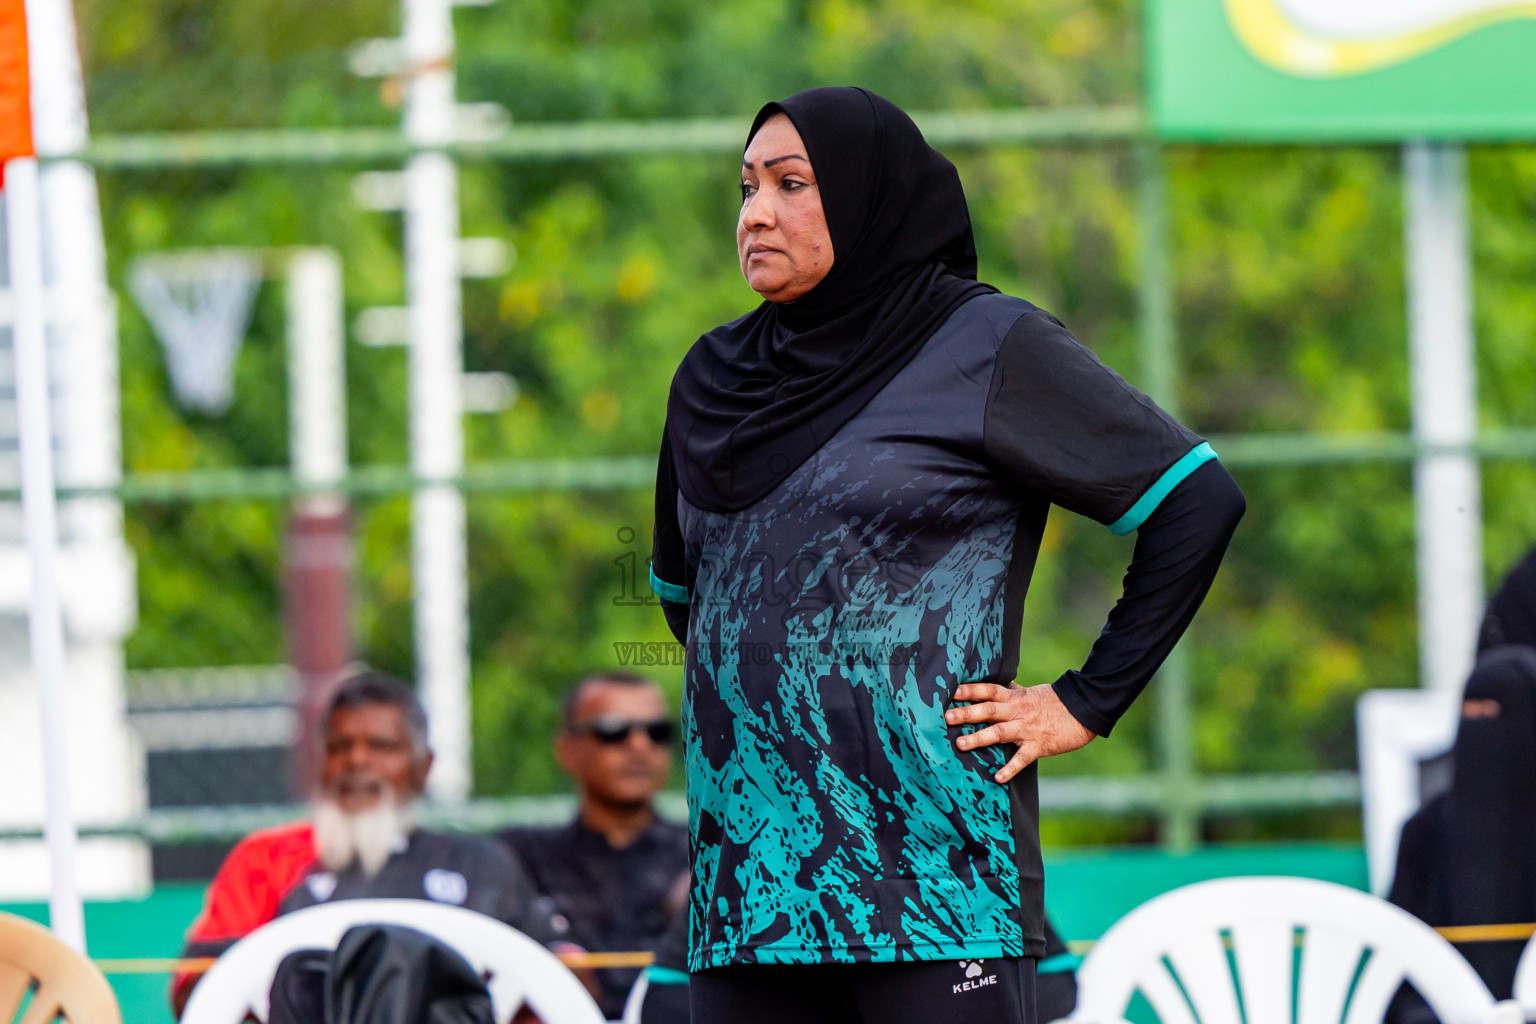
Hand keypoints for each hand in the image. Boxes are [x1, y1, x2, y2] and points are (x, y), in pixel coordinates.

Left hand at [944, 682, 1095, 783]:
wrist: (1084, 710)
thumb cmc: (1055, 701)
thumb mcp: (1031, 692)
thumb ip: (1012, 691)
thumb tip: (997, 682)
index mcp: (1015, 697)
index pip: (988, 690)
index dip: (970, 690)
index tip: (951, 691)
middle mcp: (1018, 712)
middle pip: (989, 710)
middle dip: (967, 714)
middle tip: (946, 717)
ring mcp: (1027, 729)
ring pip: (1000, 733)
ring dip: (979, 738)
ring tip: (961, 745)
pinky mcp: (1039, 746)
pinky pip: (1022, 759)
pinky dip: (1010, 769)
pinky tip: (998, 777)